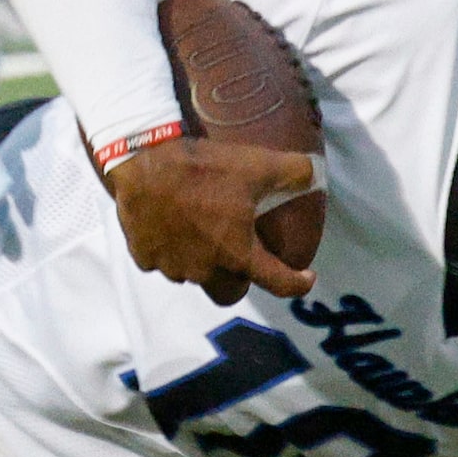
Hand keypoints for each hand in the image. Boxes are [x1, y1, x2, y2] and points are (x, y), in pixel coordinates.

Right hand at [104, 136, 315, 304]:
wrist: (143, 163)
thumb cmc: (202, 169)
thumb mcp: (256, 164)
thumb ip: (294, 172)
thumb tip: (314, 173)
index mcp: (237, 253)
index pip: (278, 282)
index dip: (297, 284)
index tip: (305, 278)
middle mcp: (206, 269)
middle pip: (228, 293)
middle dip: (237, 280)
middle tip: (237, 254)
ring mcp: (172, 266)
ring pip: (192, 275)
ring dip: (199, 260)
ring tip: (197, 230)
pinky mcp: (144, 257)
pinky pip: (161, 262)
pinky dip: (168, 250)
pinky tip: (168, 226)